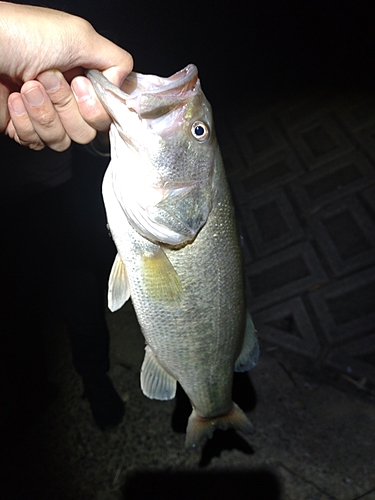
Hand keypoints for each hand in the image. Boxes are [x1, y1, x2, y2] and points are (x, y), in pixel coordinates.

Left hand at [0, 2, 132, 150]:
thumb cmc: (21, 35)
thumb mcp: (78, 35)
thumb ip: (115, 60)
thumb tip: (122, 86)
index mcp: (83, 77)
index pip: (106, 113)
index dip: (95, 107)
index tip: (80, 84)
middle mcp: (67, 99)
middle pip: (86, 131)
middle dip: (66, 106)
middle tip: (47, 78)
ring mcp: (45, 116)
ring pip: (62, 140)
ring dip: (44, 113)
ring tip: (27, 86)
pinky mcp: (24, 129)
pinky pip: (37, 143)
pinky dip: (24, 121)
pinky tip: (14, 98)